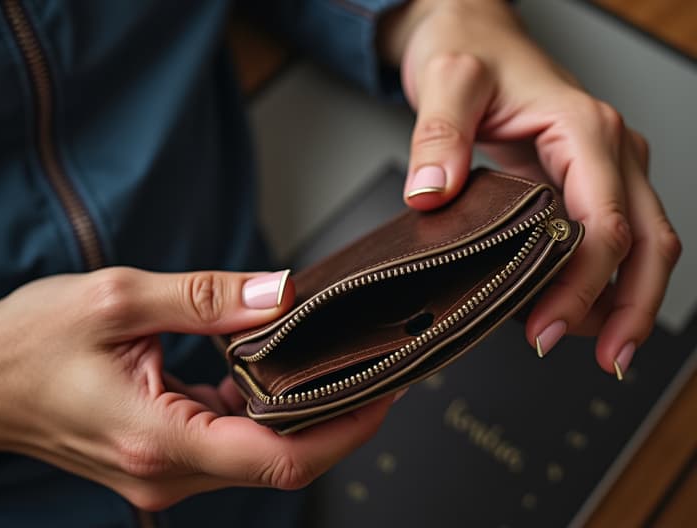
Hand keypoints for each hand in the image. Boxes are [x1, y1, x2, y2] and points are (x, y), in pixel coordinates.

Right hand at [0, 268, 391, 509]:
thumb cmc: (28, 343)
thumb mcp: (118, 300)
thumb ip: (207, 298)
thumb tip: (278, 295)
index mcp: (158, 438)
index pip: (279, 458)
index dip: (343, 430)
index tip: (382, 395)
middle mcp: (165, 470)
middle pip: (279, 461)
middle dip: (334, 420)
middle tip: (371, 369)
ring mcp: (164, 472)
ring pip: (258, 454)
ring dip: (297, 414)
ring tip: (328, 364)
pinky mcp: (162, 458)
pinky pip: (229, 443)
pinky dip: (258, 411)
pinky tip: (265, 372)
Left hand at [379, 0, 680, 374]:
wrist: (476, 35)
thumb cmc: (470, 53)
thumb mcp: (447, 82)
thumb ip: (438, 135)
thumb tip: (432, 194)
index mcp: (584, 130)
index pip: (604, 221)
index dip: (582, 283)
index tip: (545, 325)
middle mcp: (609, 151)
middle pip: (648, 242)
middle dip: (629, 308)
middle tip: (606, 360)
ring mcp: (605, 169)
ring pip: (643, 245)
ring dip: (625, 301)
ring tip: (592, 347)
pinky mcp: (587, 183)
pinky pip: (613, 239)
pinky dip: (605, 281)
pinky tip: (577, 310)